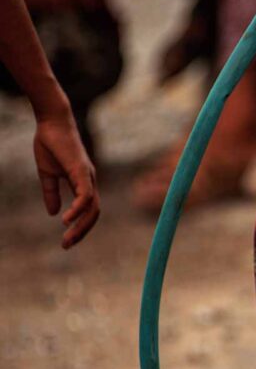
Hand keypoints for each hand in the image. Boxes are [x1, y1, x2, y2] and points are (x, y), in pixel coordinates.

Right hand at [33, 113, 98, 248]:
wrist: (51, 123)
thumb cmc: (51, 145)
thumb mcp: (48, 174)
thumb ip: (52, 193)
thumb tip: (53, 213)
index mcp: (83, 184)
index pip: (88, 211)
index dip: (79, 227)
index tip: (66, 240)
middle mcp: (90, 182)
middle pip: (94, 214)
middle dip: (82, 232)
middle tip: (66, 245)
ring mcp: (88, 177)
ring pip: (92, 208)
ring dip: (81, 225)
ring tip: (67, 237)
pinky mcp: (82, 171)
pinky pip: (85, 195)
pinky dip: (78, 209)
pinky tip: (66, 220)